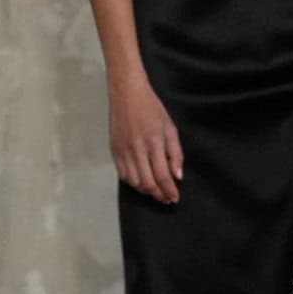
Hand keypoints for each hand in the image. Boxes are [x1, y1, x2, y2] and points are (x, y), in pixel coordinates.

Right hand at [110, 73, 183, 203]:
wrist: (127, 94)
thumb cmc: (152, 108)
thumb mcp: (170, 128)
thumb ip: (176, 153)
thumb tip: (178, 176)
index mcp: (154, 143)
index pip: (163, 175)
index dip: (170, 190)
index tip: (175, 198)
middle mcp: (138, 150)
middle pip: (148, 183)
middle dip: (159, 195)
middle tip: (167, 199)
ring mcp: (124, 151)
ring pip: (134, 182)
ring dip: (146, 191)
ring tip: (156, 192)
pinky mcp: (114, 151)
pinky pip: (123, 175)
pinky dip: (133, 183)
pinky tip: (141, 183)